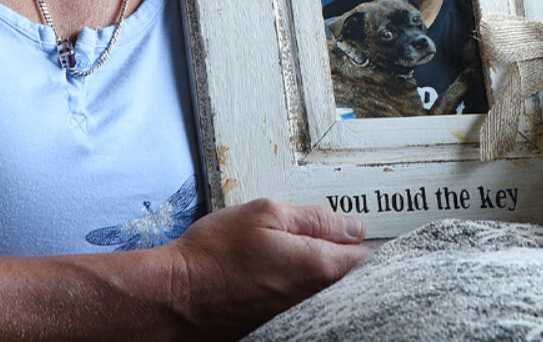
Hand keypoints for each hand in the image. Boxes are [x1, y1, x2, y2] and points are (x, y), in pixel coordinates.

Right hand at [164, 198, 370, 337]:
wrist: (175, 299)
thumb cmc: (213, 256)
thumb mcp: (265, 214)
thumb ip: (315, 219)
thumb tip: (351, 226)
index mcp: (319, 268)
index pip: (368, 258)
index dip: (363, 241)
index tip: (354, 231)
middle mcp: (315, 301)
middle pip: (351, 281)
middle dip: (345, 259)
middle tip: (326, 240)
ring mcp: (298, 318)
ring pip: (328, 295)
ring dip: (321, 277)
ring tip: (292, 259)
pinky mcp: (280, 328)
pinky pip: (306, 308)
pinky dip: (300, 293)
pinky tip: (277, 280)